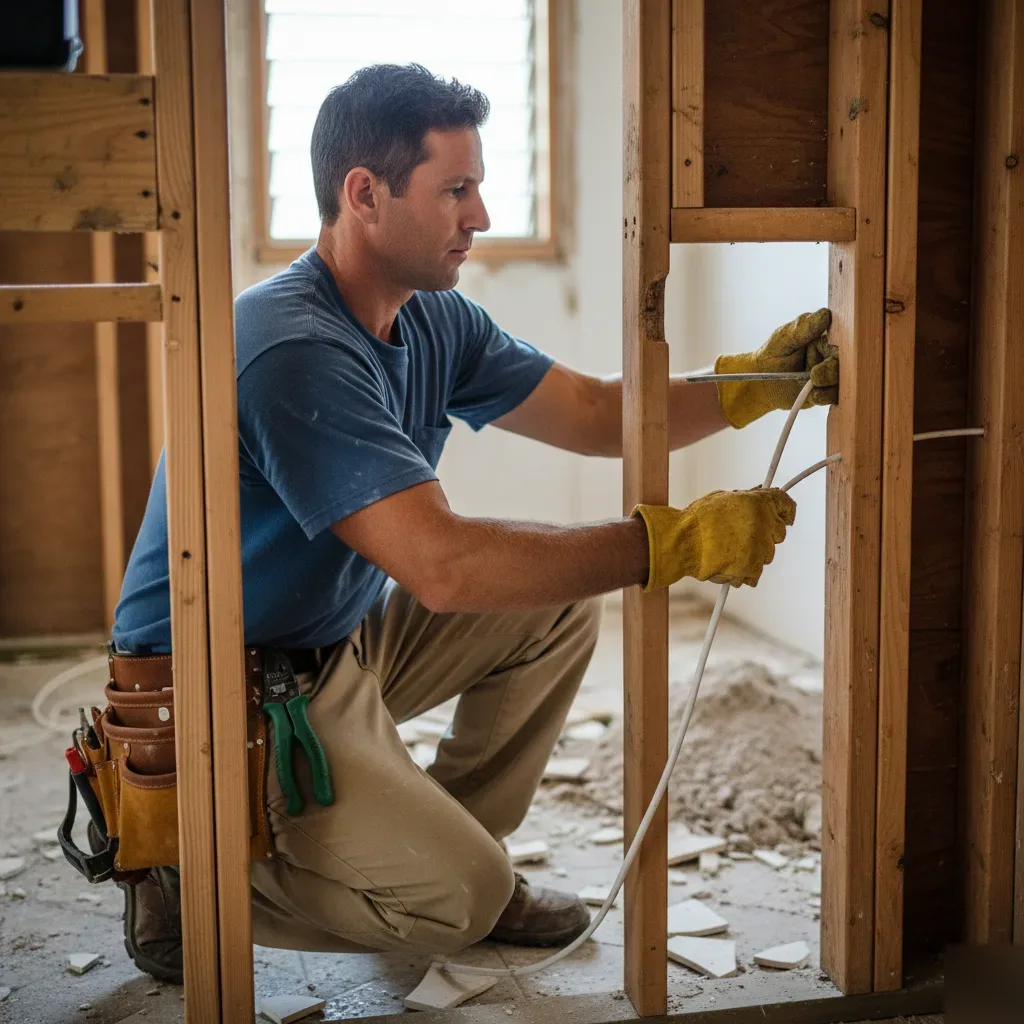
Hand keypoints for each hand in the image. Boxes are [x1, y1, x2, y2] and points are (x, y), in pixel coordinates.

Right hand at [632, 488, 796, 590]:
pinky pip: (754, 574)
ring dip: (752, 555)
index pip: (786, 505)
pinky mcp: (752, 568)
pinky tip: (726, 565)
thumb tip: (759, 493)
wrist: (683, 542)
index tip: (786, 517)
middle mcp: (763, 524)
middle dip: (764, 535)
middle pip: (778, 534)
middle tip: (742, 537)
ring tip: (727, 552)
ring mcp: (759, 548)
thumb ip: (747, 498)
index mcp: (758, 503)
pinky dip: (743, 573)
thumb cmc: (696, 520)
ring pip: (766, 555)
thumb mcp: (723, 498)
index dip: (787, 512)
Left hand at [714, 308, 837, 427]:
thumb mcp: (784, 337)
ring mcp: (829, 375)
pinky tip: (814, 395)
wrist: (761, 382)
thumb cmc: (772, 354)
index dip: (839, 344)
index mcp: (824, 338)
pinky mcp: (825, 391)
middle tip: (814, 375)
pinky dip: (826, 396)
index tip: (830, 349)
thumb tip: (825, 314)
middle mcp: (829, 356)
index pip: (840, 338)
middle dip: (832, 368)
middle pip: (844, 361)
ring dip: (830, 383)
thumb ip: (803, 327)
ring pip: (842, 379)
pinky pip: (834, 395)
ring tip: (813, 385)